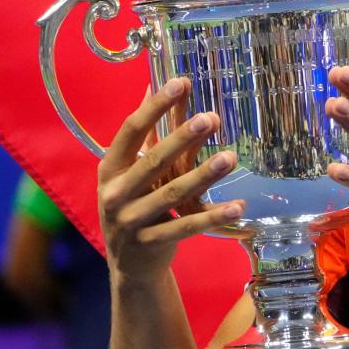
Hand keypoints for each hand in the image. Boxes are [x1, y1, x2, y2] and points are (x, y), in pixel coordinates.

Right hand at [97, 77, 243, 281]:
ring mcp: (131, 221)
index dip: (155, 106)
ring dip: (204, 175)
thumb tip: (152, 84)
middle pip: (154, 161)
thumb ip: (143, 134)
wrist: (128, 265)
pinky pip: (187, 226)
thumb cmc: (133, 206)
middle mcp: (116, 193)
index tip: (181, 83)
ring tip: (231, 157)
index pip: (131, 131)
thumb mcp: (127, 173)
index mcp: (110, 169)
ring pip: (173, 193)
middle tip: (211, 118)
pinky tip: (238, 206)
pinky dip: (214, 217)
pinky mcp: (151, 243)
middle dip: (183, 138)